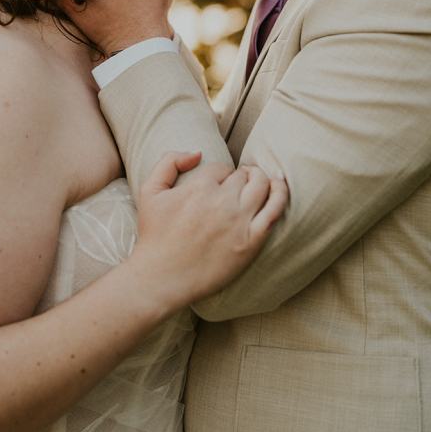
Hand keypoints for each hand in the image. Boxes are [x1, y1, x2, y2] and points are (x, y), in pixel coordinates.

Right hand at [128, 151, 288, 309]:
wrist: (160, 278)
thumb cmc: (154, 236)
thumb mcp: (150, 190)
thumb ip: (170, 161)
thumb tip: (198, 153)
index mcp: (199, 186)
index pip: (221, 168)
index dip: (220, 176)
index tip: (215, 187)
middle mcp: (222, 200)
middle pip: (242, 176)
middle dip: (240, 177)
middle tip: (236, 186)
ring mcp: (239, 221)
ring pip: (262, 185)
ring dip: (260, 178)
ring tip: (255, 183)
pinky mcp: (251, 241)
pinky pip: (275, 209)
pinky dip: (280, 193)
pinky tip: (279, 187)